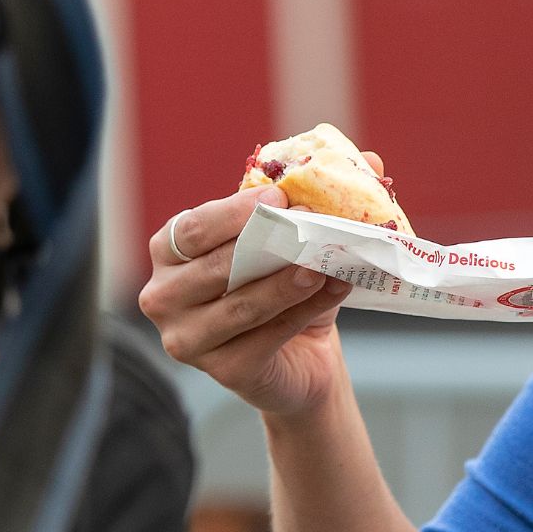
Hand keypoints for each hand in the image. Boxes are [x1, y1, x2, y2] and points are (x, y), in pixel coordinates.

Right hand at [139, 185, 353, 417]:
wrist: (301, 357)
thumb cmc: (283, 285)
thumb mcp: (289, 239)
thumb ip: (314, 197)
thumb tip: (370, 159)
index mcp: (167, 252)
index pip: (191, 229)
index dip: (233, 213)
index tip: (280, 197)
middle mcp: (162, 297)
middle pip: (213, 267)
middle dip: (266, 244)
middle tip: (311, 224)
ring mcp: (186, 340)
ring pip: (241, 305)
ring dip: (285, 281)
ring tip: (322, 263)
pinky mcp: (222, 372)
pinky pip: (266, 337)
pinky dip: (302, 312)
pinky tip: (333, 290)